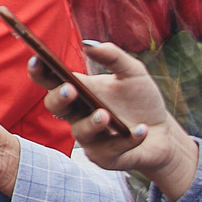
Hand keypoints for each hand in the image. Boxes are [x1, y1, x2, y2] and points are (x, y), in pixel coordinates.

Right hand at [48, 42, 201, 199]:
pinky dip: (127, 140)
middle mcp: (78, 116)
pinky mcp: (105, 157)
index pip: (51, 82)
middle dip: (59, 98)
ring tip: (105, 115)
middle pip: (55, 108)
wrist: (163, 132)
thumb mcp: (133, 71)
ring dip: (91, 124)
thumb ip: (113, 56)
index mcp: (79, 92)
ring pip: (79, 133)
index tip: (38, 59)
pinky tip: (141, 130)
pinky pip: (110, 150)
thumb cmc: (142, 100)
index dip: (40, 72)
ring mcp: (90, 139)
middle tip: (70, 89)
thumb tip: (88, 44)